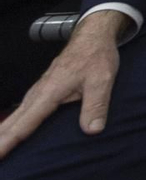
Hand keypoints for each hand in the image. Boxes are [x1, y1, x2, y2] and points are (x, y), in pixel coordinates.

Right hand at [0, 11, 125, 159]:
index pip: (24, 124)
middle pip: (11, 123)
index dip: (8, 142)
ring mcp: (37, 93)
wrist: (92, 37)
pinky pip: (21, 113)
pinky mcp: (41, 93)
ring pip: (14, 118)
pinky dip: (11, 125)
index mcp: (48, 93)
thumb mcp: (102, 80)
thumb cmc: (96, 57)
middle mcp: (37, 94)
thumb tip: (92, 130)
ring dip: (2, 134)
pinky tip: (8, 134)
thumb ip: (96, 105)